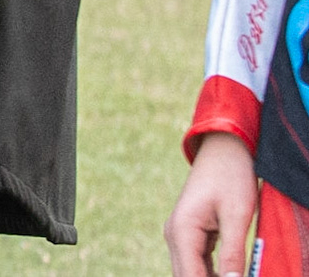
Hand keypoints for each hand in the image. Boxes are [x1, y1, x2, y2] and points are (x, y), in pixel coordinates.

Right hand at [166, 132, 257, 276]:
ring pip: (191, 271)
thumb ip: (233, 252)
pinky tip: (228, 274)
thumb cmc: (231, 177)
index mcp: (182, 230)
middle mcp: (175, 234)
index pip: (190, 276)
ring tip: (233, 275)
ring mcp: (181, 234)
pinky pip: (199, 263)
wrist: (223, 149)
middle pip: (186, 276)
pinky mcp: (191, 234)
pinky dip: (212, 273)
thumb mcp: (237, 215)